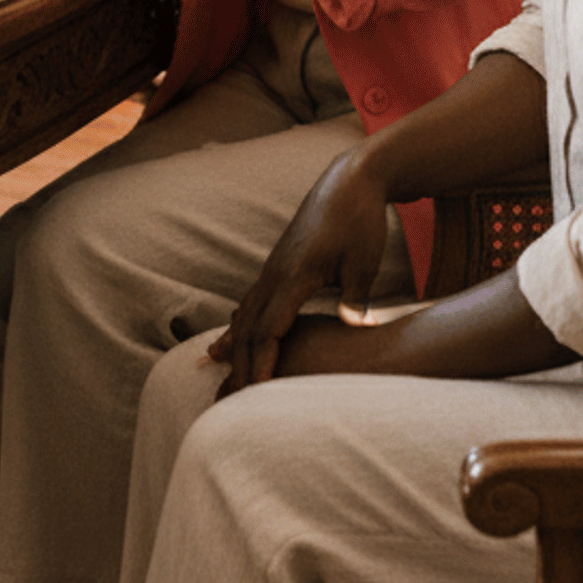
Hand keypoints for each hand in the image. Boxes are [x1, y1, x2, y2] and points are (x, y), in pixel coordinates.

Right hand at [209, 147, 392, 395]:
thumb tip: (358, 327)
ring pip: (246, 313)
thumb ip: (355, 297)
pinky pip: (253, 301)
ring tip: (218, 374)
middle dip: (241, 365)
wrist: (350, 182)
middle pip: (250, 328)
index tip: (255, 395)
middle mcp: (276, 273)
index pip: (270, 330)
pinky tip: (232, 337)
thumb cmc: (360, 221)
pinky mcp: (279, 264)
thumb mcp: (364, 261)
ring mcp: (274, 268)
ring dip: (234, 345)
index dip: (262, 364)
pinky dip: (241, 324)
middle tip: (231, 401)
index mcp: (295, 275)